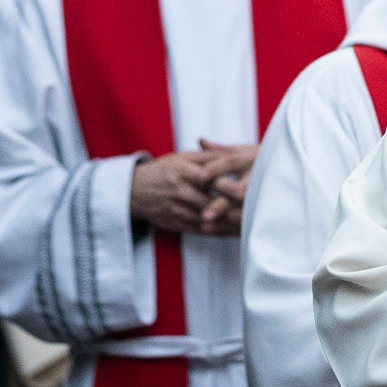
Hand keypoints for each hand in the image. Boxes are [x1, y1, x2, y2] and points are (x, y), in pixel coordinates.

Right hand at [130, 143, 258, 236]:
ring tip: (251, 225)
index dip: (228, 185)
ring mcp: (179, 209)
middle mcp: (182, 191)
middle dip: (231, 208)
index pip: (209, 178)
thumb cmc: (164, 170)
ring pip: (207, 219)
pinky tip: (235, 234)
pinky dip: (219, 233)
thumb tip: (234, 152)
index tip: (246, 189)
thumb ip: (208, 155)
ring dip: (228, 223)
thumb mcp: (182, 157)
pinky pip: (200, 230)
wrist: (134, 191)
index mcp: (185, 171)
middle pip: (210, 201)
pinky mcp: (177, 223)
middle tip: (253, 211)